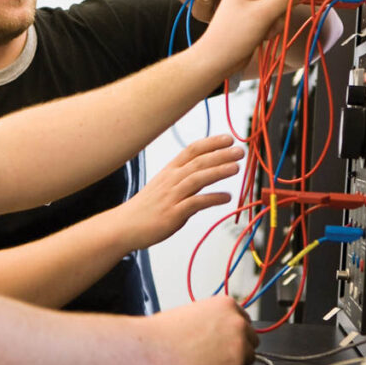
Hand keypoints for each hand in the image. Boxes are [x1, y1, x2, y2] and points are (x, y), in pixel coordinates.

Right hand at [116, 135, 241, 250]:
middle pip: (198, 162)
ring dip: (218, 171)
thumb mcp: (164, 185)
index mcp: (169, 171)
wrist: (125, 226)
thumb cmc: (147, 207)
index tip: (228, 138)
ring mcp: (172, 196)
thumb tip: (205, 172)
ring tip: (236, 168)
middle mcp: (171, 180)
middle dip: (220, 154)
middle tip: (239, 150)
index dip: (211, 143)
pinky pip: (196, 203)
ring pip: (198, 178)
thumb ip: (184, 178)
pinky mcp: (173, 213)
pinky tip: (226, 197)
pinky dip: (212, 198)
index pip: (192, 150)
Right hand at [145, 296, 259, 364]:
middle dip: (238, 344)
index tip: (227, 337)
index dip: (234, 331)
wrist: (158, 347)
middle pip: (250, 336)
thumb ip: (215, 318)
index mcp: (226, 304)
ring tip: (212, 360)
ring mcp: (239, 341)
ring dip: (235, 358)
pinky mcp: (237, 362)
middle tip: (219, 351)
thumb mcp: (196, 312)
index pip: (244, 319)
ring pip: (249, 355)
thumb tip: (221, 329)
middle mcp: (237, 321)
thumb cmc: (168, 331)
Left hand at [196, 0, 323, 77]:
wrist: (218, 59)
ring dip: (279, 18)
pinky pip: (276, 15)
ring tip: (266, 30)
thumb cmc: (232, 36)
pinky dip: (274, 25)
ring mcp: (253, 2)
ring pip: (281, 3)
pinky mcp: (256, 15)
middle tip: (284, 16)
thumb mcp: (263, 14)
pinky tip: (264, 35)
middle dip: (286, 5)